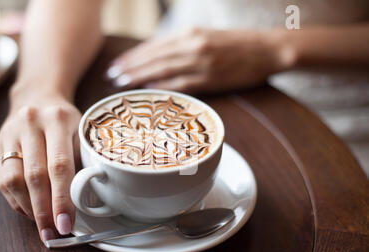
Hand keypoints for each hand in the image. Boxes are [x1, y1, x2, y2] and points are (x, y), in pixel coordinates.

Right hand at [0, 90, 80, 242]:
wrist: (36, 96)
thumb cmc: (65, 120)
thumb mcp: (81, 131)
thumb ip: (83, 161)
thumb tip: (84, 201)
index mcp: (57, 119)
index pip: (60, 166)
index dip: (62, 199)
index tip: (66, 224)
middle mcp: (30, 124)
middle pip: (35, 177)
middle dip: (44, 211)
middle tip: (53, 235)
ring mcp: (9, 134)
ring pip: (14, 181)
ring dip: (29, 209)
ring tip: (43, 226)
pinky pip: (3, 181)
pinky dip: (18, 202)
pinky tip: (31, 211)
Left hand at [106, 28, 293, 92]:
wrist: (267, 49)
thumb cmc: (235, 44)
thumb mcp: (206, 36)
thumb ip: (182, 45)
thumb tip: (157, 58)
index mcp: (190, 33)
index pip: (154, 45)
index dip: (133, 56)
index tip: (116, 64)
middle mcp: (192, 44)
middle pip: (153, 57)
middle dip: (130, 67)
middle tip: (111, 77)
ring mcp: (201, 62)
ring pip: (162, 70)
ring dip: (139, 77)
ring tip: (121, 84)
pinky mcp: (210, 78)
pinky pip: (180, 84)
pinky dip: (162, 88)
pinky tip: (148, 92)